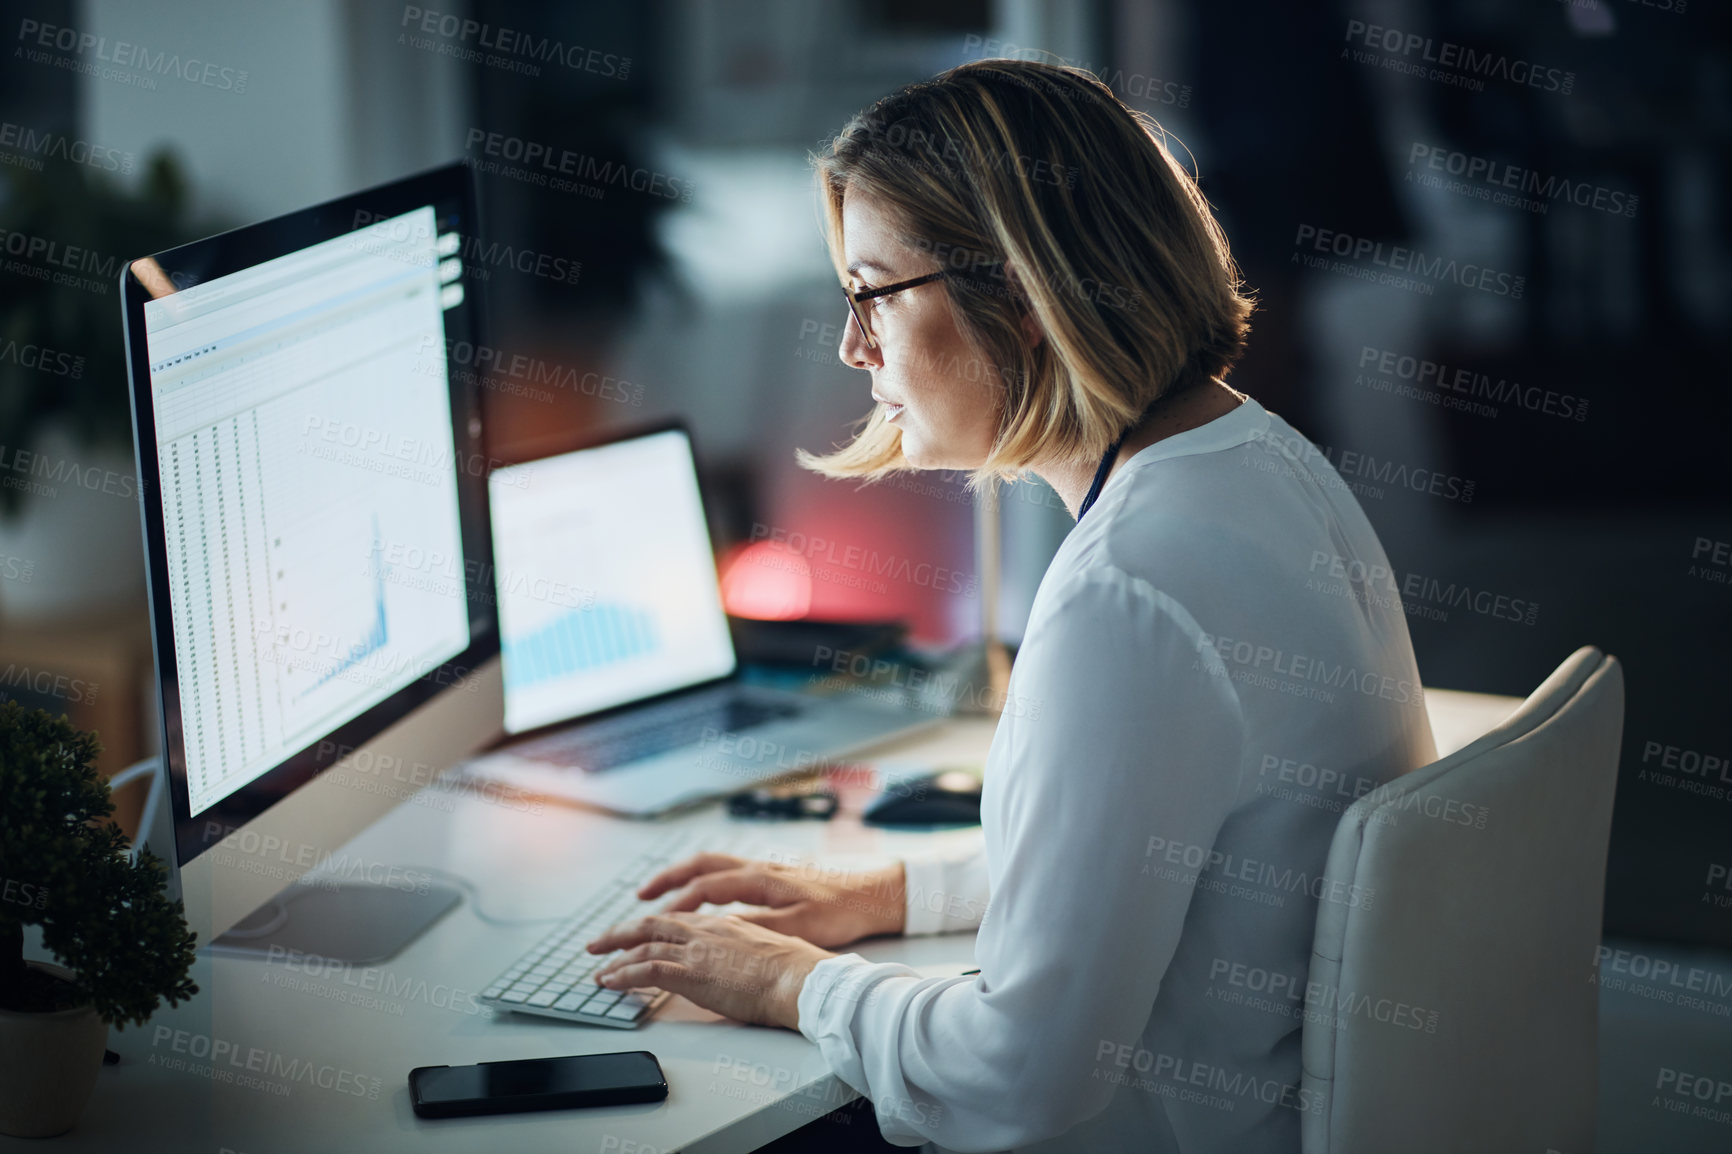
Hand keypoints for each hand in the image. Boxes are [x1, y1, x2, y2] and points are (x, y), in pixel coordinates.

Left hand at [585, 912, 833, 1028]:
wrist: (802, 979)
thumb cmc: (795, 971)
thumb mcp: (766, 949)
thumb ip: (743, 949)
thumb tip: (736, 963)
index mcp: (724, 924)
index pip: (677, 921)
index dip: (652, 927)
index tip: (636, 934)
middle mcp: (706, 930)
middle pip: (652, 924)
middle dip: (620, 933)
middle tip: (598, 944)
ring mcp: (698, 950)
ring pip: (644, 943)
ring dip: (615, 957)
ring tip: (597, 971)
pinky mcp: (693, 973)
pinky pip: (647, 969)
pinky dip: (623, 975)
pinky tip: (610, 982)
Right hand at [634, 852, 906, 947]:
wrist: (874, 895)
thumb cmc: (841, 910)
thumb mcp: (799, 925)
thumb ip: (758, 929)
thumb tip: (719, 935)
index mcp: (760, 878)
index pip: (704, 887)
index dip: (673, 903)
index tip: (649, 919)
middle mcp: (758, 868)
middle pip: (700, 866)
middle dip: (667, 880)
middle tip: (639, 897)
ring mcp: (765, 869)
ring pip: (713, 866)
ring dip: (684, 878)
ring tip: (660, 895)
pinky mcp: (774, 877)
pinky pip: (728, 873)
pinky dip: (705, 882)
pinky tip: (703, 899)